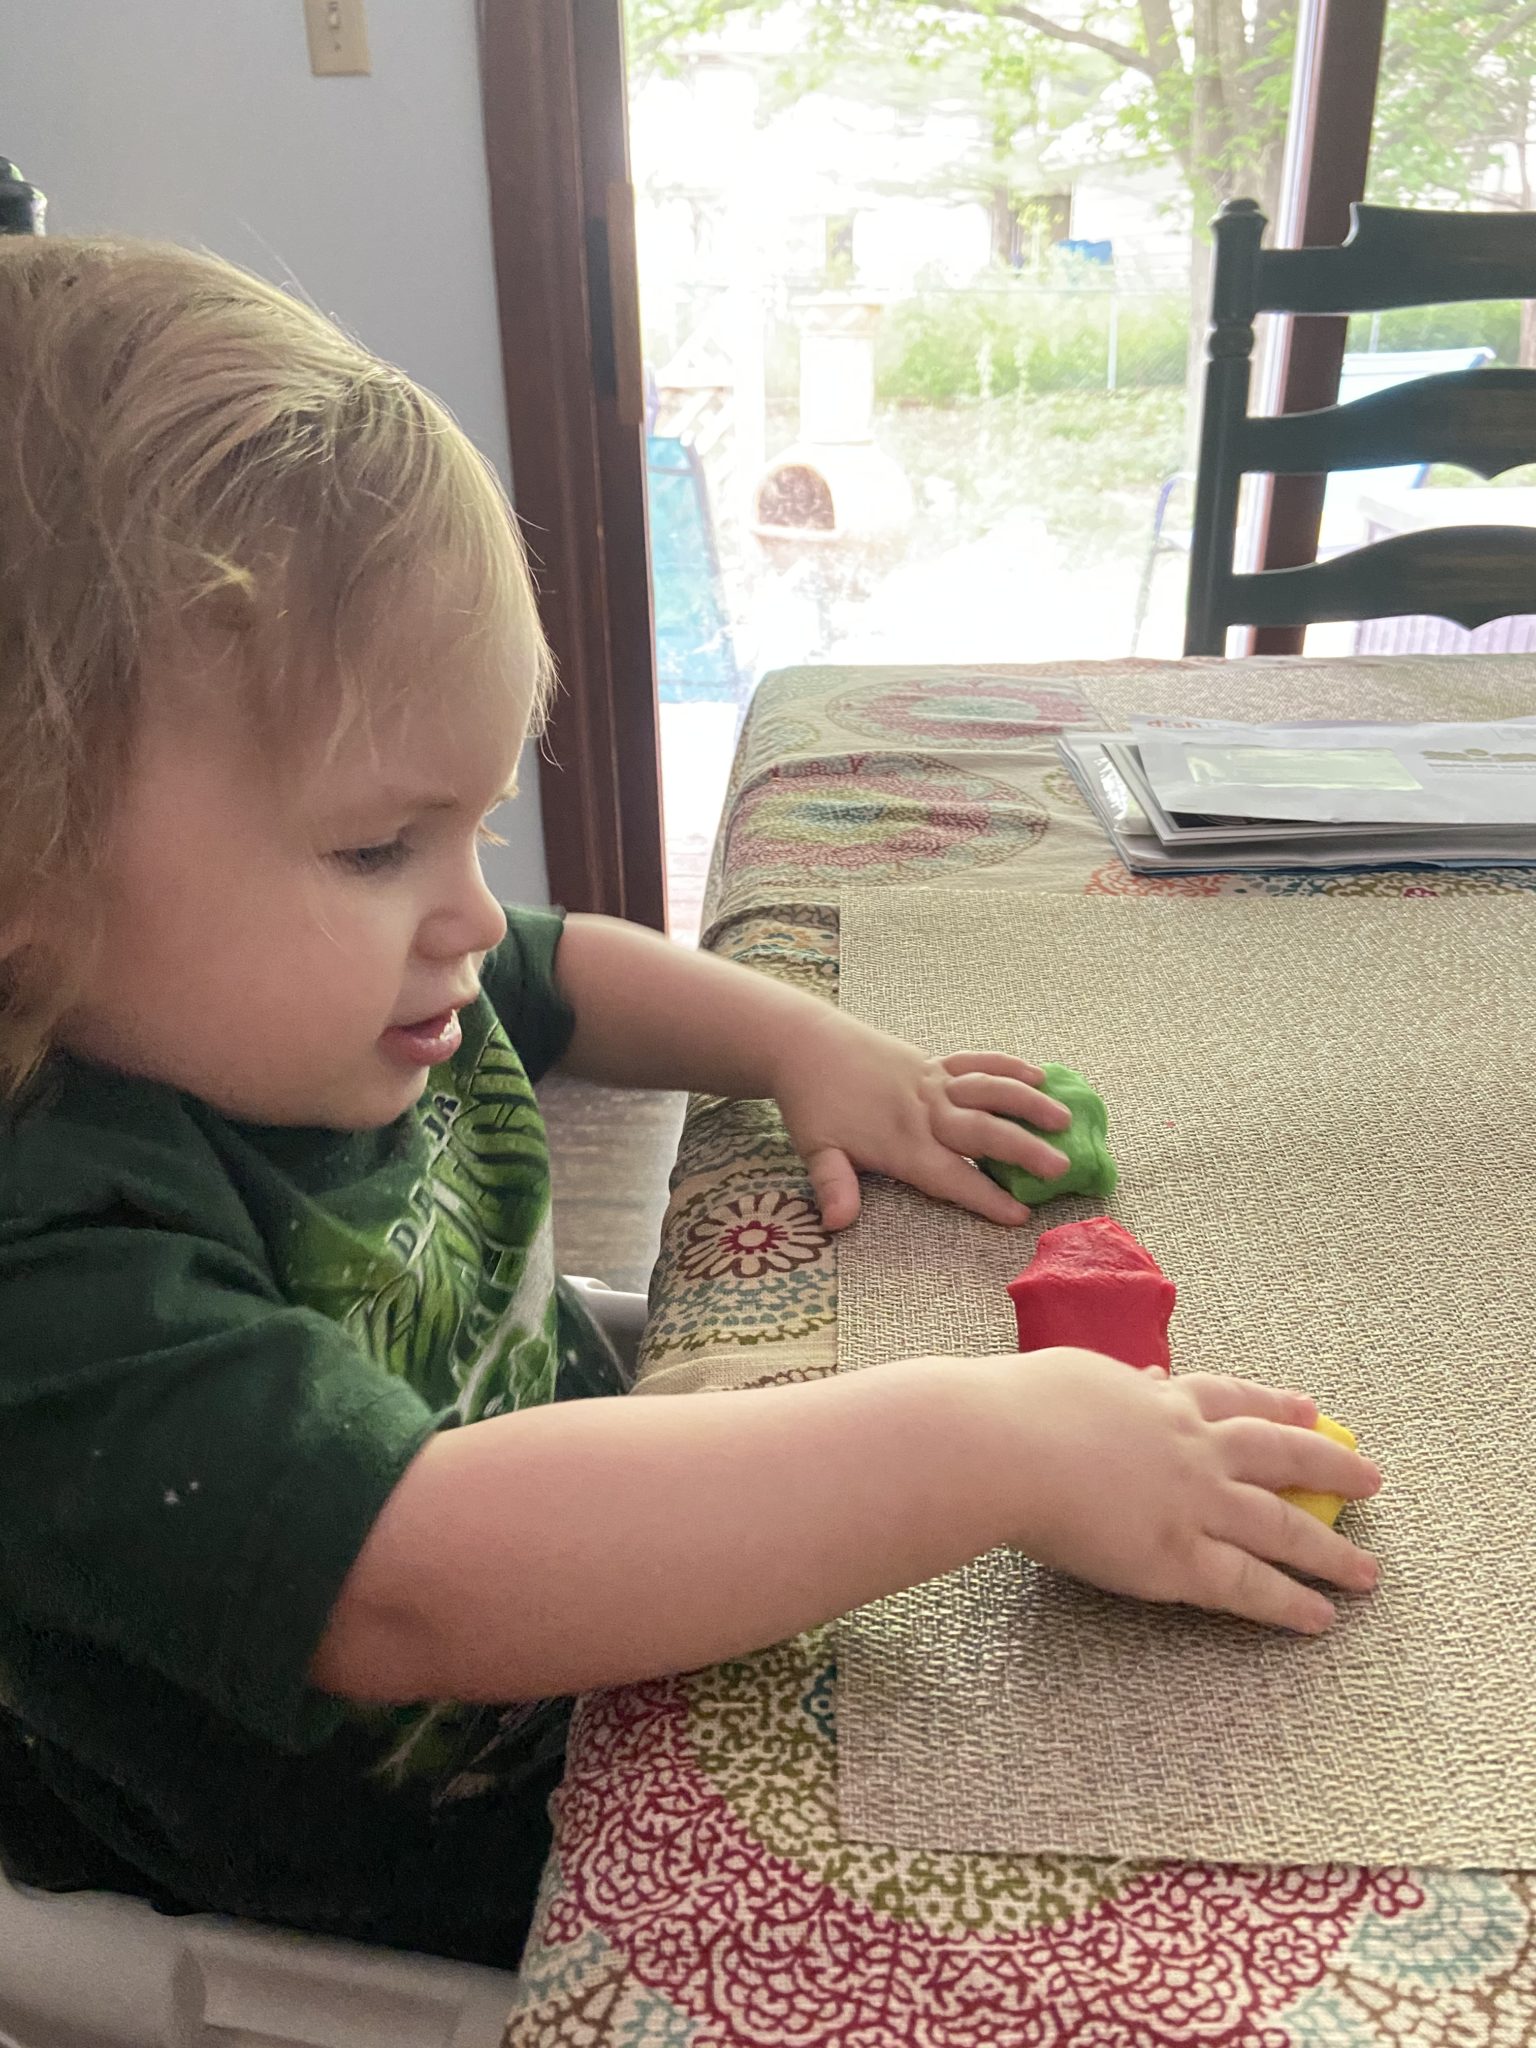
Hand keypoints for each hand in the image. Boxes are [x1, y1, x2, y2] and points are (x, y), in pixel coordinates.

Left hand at [772, 1014, 1072, 1229]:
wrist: (805, 1044)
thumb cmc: (813, 1105)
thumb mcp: (815, 1150)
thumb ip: (833, 1186)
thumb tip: (836, 1223)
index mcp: (900, 1142)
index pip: (949, 1176)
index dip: (984, 1196)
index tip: (1019, 1215)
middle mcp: (924, 1112)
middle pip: (981, 1132)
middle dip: (1022, 1150)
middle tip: (1061, 1167)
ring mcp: (932, 1082)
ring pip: (988, 1090)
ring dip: (1027, 1103)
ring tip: (1064, 1120)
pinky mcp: (933, 1062)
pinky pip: (977, 1062)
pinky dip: (1007, 1066)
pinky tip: (1039, 1075)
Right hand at [977, 1350, 1381, 1631]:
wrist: (1001, 1447)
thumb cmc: (1016, 1408)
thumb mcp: (1075, 1378)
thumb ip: (1113, 1387)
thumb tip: (1136, 1384)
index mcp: (1159, 1401)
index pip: (1229, 1398)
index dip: (1272, 1404)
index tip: (1305, 1406)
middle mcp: (1190, 1448)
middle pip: (1278, 1455)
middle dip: (1328, 1466)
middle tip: (1368, 1476)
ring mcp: (1193, 1503)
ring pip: (1280, 1526)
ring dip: (1329, 1550)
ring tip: (1366, 1570)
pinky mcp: (1178, 1558)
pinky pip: (1249, 1586)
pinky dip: (1288, 1602)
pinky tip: (1321, 1617)